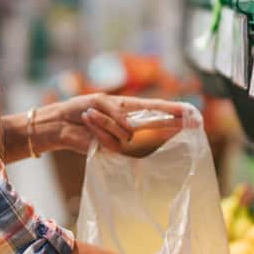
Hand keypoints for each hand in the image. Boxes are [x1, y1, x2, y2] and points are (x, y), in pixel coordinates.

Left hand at [30, 94, 187, 155]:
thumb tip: (129, 131)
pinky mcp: (111, 151)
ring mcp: (122, 139)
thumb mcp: (101, 102)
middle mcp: (129, 124)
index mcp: (129, 107)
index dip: (174, 110)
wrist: (59, 125)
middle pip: (157, 124)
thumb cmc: (79, 109)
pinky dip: (98, 129)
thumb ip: (119, 114)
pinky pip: (111, 139)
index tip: (192, 113)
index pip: (156, 108)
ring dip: (104, 120)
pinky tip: (87, 123)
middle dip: (173, 122)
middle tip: (194, 123)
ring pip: (125, 131)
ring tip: (88, 115)